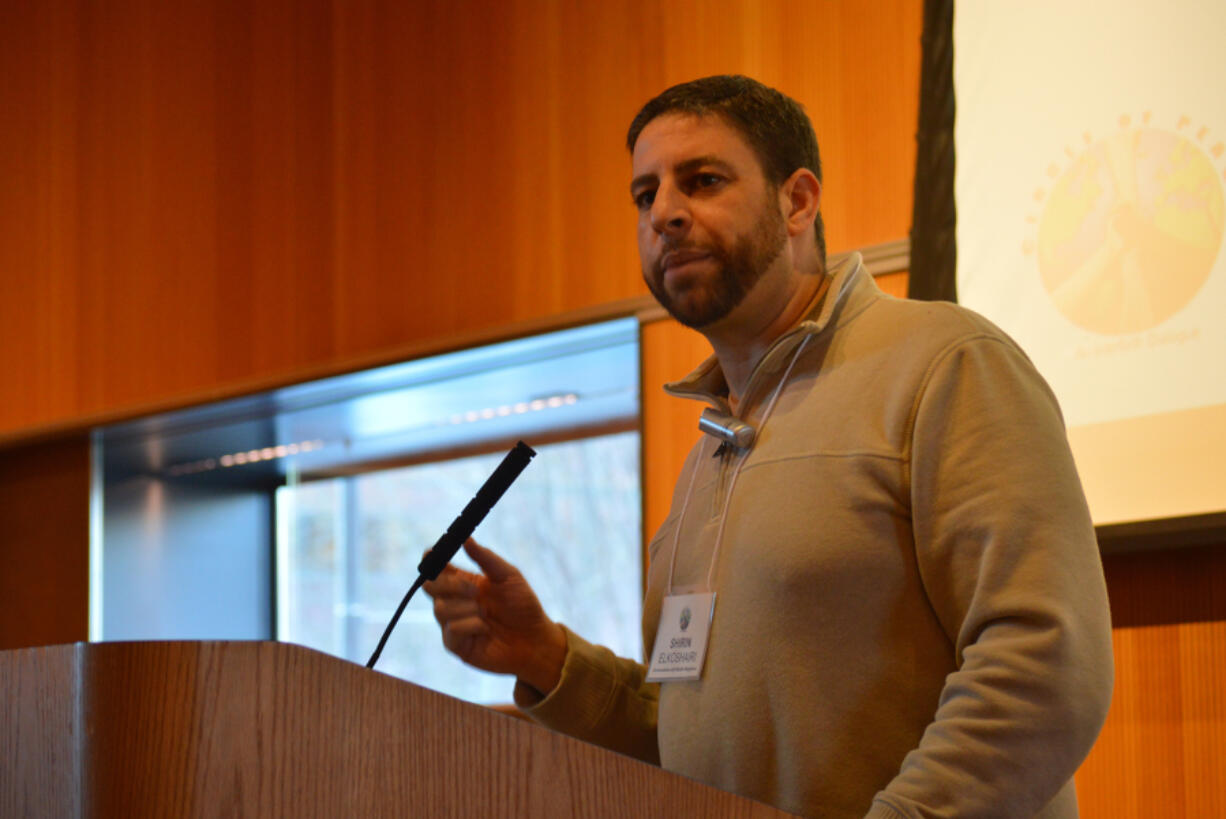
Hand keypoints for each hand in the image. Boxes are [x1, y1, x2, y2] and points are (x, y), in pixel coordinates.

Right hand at [422, 538, 566, 695]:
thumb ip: (486, 558)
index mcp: (463, 583)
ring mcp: (452, 624)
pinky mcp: (456, 645)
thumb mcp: (508, 576)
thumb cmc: (523, 606)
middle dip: (450, 585)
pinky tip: (485, 628)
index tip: (433, 552)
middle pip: (429, 586)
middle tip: (473, 589)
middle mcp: (454, 602)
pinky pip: (451, 630)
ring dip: (466, 607)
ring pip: (440, 608)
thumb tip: (466, 538)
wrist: (535, 639)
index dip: (431, 559)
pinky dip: (471, 625)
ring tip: (485, 612)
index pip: (437, 568)